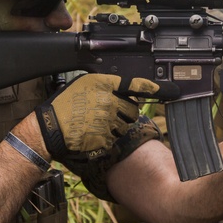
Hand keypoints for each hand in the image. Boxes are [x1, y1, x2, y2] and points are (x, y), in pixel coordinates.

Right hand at [35, 74, 167, 160]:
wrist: (50, 128)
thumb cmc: (64, 105)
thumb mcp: (83, 84)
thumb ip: (104, 83)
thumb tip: (121, 85)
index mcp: (103, 85)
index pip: (135, 84)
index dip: (154, 87)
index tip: (171, 90)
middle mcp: (109, 101)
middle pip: (132, 109)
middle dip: (124, 113)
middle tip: (106, 114)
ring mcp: (108, 120)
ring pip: (125, 126)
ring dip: (115, 126)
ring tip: (95, 123)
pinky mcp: (106, 138)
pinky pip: (114, 138)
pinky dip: (107, 138)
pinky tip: (92, 133)